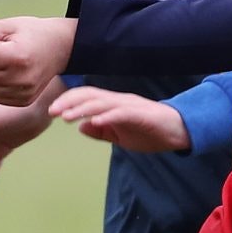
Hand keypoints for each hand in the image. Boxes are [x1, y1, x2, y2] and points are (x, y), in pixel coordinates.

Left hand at [0, 16, 76, 106]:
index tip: (2, 42)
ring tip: (9, 63)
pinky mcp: (23, 101)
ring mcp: (24, 93)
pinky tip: (11, 75)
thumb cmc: (29, 33)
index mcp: (18, 57)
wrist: (60, 48)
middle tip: (6, 52)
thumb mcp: (4, 26)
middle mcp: (22, 79)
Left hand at [51, 87, 192, 153]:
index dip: (68, 101)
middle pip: (90, 95)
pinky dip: (107, 117)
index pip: (87, 97)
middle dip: (69, 102)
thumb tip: (81, 128)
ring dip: (82, 108)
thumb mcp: (121, 136)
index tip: (52, 111)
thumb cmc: (150, 132)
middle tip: (51, 111)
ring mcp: (130, 106)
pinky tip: (94, 122)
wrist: (180, 131)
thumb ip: (102, 132)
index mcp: (113, 104)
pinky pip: (121, 113)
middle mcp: (119, 101)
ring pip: (102, 103)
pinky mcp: (141, 115)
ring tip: (67, 117)